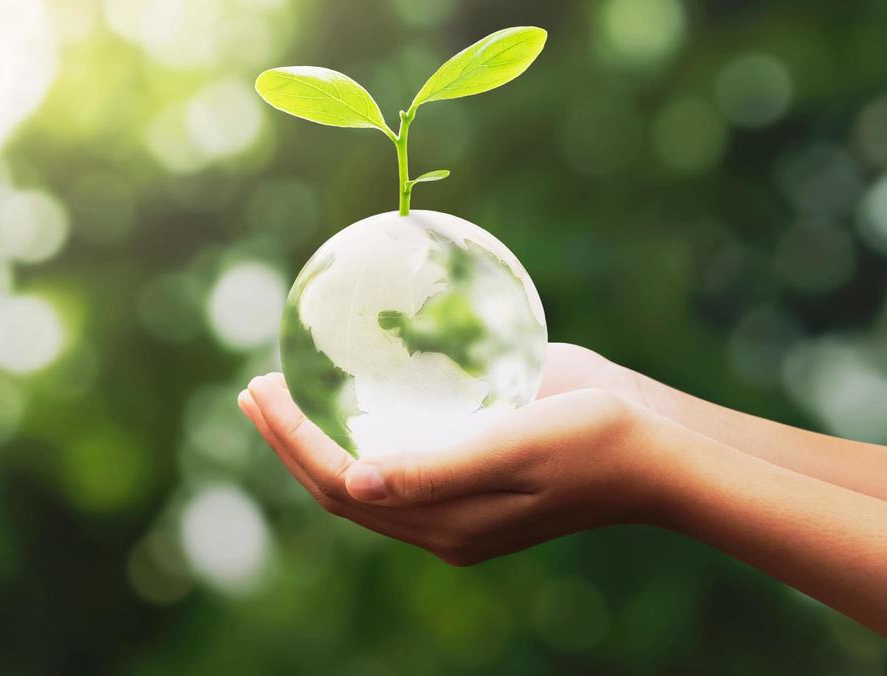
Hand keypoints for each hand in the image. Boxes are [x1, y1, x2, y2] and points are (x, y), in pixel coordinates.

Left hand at [239, 372, 670, 564]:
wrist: (663, 455)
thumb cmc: (596, 438)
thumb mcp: (515, 444)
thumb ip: (436, 468)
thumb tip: (353, 482)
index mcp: (445, 520)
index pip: (337, 482)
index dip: (290, 438)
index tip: (259, 388)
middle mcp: (441, 524)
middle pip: (337, 487)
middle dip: (286, 440)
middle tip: (250, 388)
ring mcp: (456, 513)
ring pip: (358, 485)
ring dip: (312, 442)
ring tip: (277, 397)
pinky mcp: (473, 491)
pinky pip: (392, 473)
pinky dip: (353, 443)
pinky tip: (343, 410)